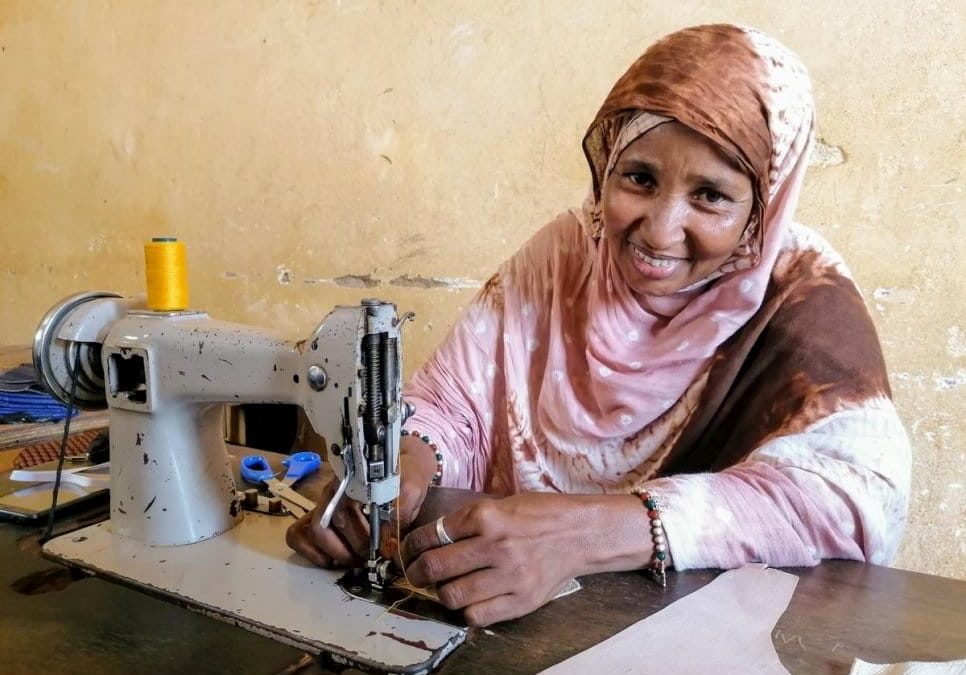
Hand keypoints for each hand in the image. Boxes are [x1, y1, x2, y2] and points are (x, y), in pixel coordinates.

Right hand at [285, 436, 437, 567]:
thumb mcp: (412, 488)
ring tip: (357, 561)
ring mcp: (321, 503)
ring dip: (336, 553)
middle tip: (373, 558)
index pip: (348, 512)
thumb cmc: (405, 477)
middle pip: (331, 527)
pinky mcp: (315, 516)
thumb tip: (387, 543)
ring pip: (314, 533)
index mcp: (353, 481)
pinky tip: (333, 561)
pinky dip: (311, 553)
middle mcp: (333, 491)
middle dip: (354, 550)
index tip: (382, 549)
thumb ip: (402, 511)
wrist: (400, 465)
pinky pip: (297, 535)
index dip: (364, 538)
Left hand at [400, 493, 645, 626]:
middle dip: (417, 572)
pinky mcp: (522, 600)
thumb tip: (432, 537)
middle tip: (417, 573)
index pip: (433, 534)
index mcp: (487, 516)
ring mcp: (509, 576)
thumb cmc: (540, 515)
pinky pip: (478, 615)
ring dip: (442, 593)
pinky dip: (467, 610)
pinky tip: (470, 600)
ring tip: (446, 586)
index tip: (409, 552)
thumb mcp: (501, 505)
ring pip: (453, 595)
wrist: (581, 533)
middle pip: (436, 566)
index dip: (412, 546)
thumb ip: (469, 521)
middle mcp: (495, 545)